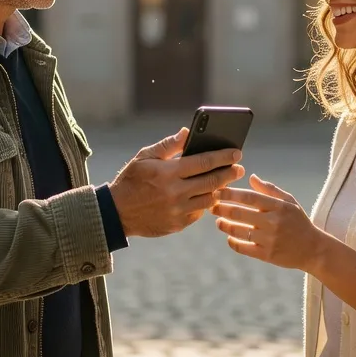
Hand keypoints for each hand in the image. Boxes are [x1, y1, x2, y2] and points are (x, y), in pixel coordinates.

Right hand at [109, 128, 245, 237]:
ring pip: (209, 199)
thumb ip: (168, 145)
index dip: (223, 156)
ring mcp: (178, 210)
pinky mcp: (178, 224)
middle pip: (212, 181)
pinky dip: (204, 203)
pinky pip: (199, 213)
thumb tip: (188, 132)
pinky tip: (206, 196)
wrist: (116, 214)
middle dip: (229, 173)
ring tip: (224, 182)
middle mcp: (176, 192)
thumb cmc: (131, 180)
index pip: (204, 162)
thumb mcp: (144, 157)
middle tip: (239, 168)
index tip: (237, 152)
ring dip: (219, 190)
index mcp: (168, 173)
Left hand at [212, 174, 326, 271]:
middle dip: (221, 208)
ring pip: (238, 231)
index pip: (249, 197)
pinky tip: (229, 237)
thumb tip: (251, 177)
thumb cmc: (299, 222)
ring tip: (218, 221)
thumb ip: (270, 189)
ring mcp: (269, 240)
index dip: (230, 193)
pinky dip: (233, 242)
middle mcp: (273, 222)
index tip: (216, 191)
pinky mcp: (266, 255)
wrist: (313, 249)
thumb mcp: (289, 202)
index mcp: (278, 207)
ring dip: (224, 225)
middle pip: (240, 213)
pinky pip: (243, 248)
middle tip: (211, 205)